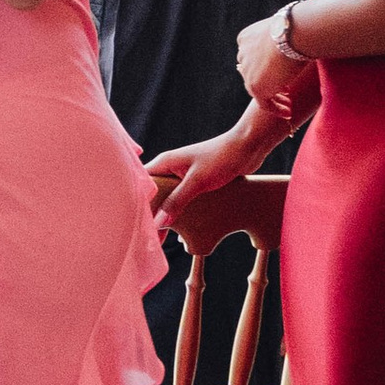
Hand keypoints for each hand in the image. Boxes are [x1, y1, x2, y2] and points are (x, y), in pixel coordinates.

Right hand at [147, 110, 286, 223]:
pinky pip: (183, 200)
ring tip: (161, 238)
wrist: (248, 146)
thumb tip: (159, 223)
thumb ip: (177, 202)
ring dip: (166, 215)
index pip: (142, 185)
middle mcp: (171, 168)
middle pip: (153, 195)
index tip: (135, 224)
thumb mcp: (197, 182)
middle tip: (148, 237)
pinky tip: (182, 230)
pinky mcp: (197, 182)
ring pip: (168, 199)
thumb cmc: (221, 158)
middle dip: (150, 214)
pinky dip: (181, 213)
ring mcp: (184, 175)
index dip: (136, 204)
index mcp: (165, 163)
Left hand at [237, 10, 314, 110]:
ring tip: (289, 104)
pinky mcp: (256, 86)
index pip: (252, 58)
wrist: (296, 32)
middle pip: (252, 74)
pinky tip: (288, 112)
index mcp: (246, 38)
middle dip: (268, 83)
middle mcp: (242, 54)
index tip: (281, 75)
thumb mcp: (285, 32)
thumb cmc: (300, 26)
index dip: (265, 69)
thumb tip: (298, 40)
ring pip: (258, 89)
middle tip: (286, 92)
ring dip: (273, 98)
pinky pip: (264, 103)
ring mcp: (247, 72)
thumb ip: (283, 40)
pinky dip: (276, 109)